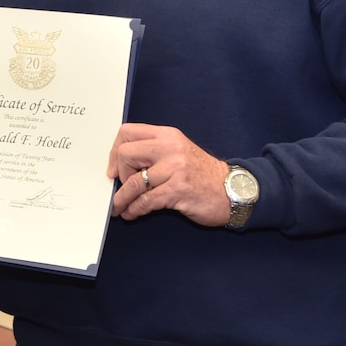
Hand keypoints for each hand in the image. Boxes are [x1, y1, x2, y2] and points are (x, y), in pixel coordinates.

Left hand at [107, 124, 230, 225]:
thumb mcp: (177, 152)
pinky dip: (134, 210)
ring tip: (119, 207)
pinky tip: (133, 213)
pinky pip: (145, 201)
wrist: (232, 190)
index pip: (128, 132)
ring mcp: (175, 168)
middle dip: (118, 174)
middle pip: (126, 154)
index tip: (113, 169)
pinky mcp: (178, 190)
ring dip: (122, 199)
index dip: (114, 151)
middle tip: (123, 186)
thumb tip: (121, 166)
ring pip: (133, 182)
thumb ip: (153, 153)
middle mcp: (170, 147)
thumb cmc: (202, 174)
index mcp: (167, 135)